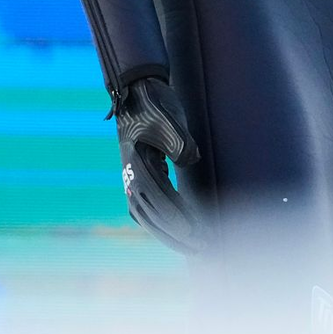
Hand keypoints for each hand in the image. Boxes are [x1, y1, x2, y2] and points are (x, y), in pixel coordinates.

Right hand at [116, 76, 202, 253]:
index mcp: (136, 160)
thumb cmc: (154, 101)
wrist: (138, 87)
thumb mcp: (168, 118)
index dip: (173, 215)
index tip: (193, 231)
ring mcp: (131, 174)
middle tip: (202, 246)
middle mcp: (130, 171)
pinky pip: (145, 207)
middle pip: (150, 213)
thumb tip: (190, 160)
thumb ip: (180, 142)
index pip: (155, 195)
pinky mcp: (138, 173)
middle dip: (175, 233)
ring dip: (167, 233)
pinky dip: (158, 223)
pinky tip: (174, 232)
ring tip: (193, 246)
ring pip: (146, 215)